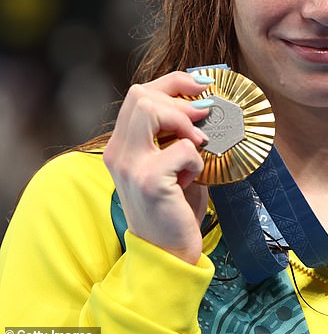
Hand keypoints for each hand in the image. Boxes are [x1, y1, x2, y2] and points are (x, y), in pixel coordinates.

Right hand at [103, 71, 212, 263]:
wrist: (168, 252)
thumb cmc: (175, 205)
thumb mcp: (171, 163)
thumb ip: (176, 134)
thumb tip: (202, 102)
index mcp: (122, 145)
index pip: (139, 93)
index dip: (173, 81)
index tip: (201, 86)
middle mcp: (118, 153)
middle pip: (140, 94)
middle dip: (179, 97)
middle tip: (203, 115)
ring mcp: (130, 166)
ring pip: (150, 109)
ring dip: (184, 122)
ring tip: (197, 145)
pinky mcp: (149, 180)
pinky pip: (183, 148)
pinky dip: (196, 159)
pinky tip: (191, 178)